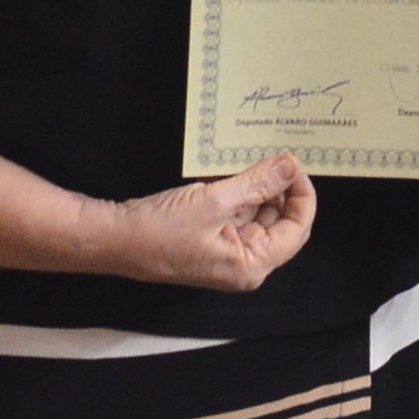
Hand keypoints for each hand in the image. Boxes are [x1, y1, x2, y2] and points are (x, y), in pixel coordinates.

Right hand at [112, 156, 316, 290]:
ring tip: (257, 157)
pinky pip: (237, 215)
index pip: (297, 229)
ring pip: (258, 215)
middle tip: (277, 154)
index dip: (302, 195)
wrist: (115, 239)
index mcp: (253, 264)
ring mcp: (228, 252)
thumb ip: (258, 183)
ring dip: (260, 188)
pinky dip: (241, 193)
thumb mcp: (216, 200)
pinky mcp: (212, 240)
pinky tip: (237, 169)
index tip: (295, 164)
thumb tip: (290, 165)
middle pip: (280, 222)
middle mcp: (245, 263)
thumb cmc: (163, 228)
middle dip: (281, 189)